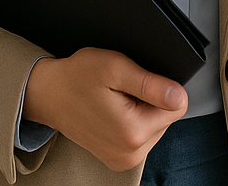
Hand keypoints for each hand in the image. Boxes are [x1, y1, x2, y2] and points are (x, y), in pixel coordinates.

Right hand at [22, 47, 187, 170]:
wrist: (48, 94)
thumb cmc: (77, 78)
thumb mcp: (115, 68)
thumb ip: (150, 84)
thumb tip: (180, 96)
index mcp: (132, 132)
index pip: (178, 105)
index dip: (160, 87)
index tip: (136, 83)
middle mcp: (131, 153)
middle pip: (167, 117)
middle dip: (150, 99)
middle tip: (121, 90)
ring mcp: (124, 160)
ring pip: (156, 125)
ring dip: (141, 110)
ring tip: (114, 100)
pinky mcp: (119, 159)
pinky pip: (142, 135)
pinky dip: (133, 120)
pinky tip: (113, 112)